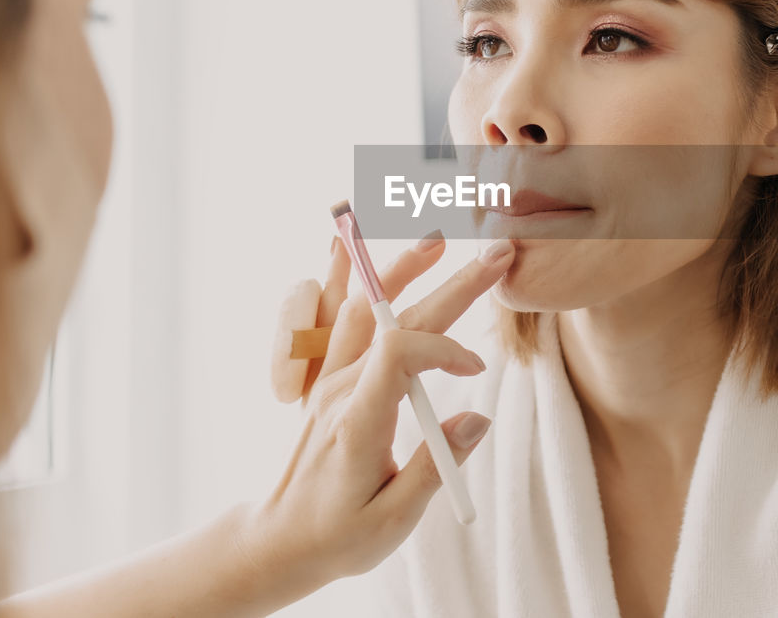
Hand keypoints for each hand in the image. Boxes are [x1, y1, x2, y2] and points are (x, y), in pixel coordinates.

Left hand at [247, 231, 515, 599]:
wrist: (280, 539)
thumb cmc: (338, 535)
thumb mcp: (393, 519)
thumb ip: (435, 466)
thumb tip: (478, 418)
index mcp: (357, 421)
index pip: (400, 353)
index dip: (445, 349)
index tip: (477, 372)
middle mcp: (338, 390)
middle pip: (393, 318)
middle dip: (452, 284)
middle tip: (498, 253)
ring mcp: (326, 381)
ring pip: (357, 306)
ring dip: (396, 269)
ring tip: (433, 239)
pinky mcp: (324, 381)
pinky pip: (327, 318)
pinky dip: (340, 279)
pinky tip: (351, 247)